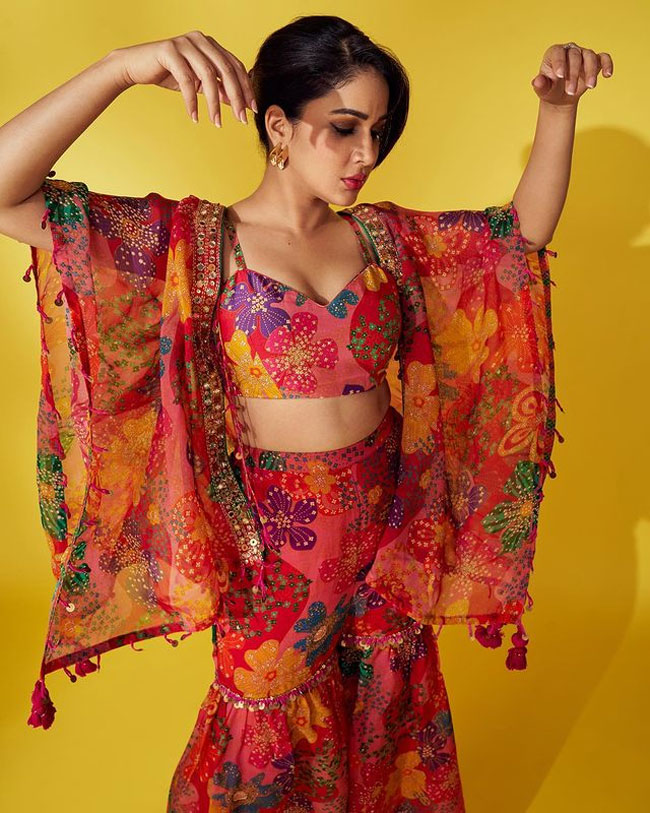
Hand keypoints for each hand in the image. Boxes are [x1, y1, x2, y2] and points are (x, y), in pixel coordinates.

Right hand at [111, 30, 256, 125]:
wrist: (136, 66)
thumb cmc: (168, 74)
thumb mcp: (198, 83)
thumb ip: (217, 88)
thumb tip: (237, 102)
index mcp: (210, 44)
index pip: (235, 65)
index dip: (246, 88)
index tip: (252, 109)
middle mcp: (200, 39)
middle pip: (226, 70)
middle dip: (236, 97)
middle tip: (241, 119)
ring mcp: (185, 43)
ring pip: (208, 76)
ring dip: (215, 103)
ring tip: (217, 123)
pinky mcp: (169, 50)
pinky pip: (187, 80)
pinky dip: (192, 102)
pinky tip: (194, 117)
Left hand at [530, 42, 613, 107]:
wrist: (560, 97)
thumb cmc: (550, 90)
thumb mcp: (543, 90)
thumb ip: (540, 85)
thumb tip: (537, 82)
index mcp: (554, 53)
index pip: (558, 53)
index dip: (560, 63)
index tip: (560, 76)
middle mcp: (570, 50)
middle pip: (574, 56)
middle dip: (573, 74)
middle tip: (570, 92)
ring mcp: (583, 54)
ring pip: (589, 56)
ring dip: (590, 71)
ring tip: (590, 87)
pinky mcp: (595, 61)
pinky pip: (603, 57)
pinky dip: (607, 64)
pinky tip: (608, 75)